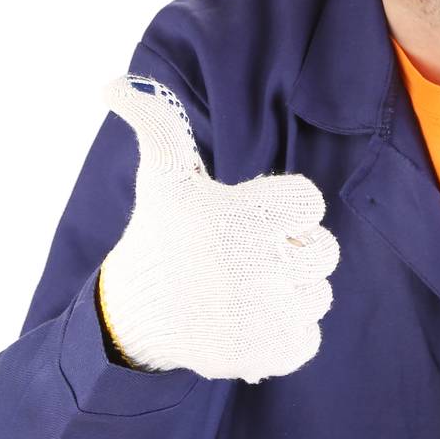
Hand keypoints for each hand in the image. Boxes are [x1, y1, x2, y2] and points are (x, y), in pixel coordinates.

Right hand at [97, 73, 339, 382]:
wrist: (134, 316)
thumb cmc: (162, 235)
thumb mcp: (162, 178)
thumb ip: (158, 126)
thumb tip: (113, 84)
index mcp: (243, 215)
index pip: (311, 203)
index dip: (287, 211)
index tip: (254, 218)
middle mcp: (259, 264)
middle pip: (326, 251)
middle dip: (296, 250)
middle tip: (253, 256)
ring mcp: (265, 313)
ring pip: (319, 294)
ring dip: (292, 291)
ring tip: (249, 288)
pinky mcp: (267, 354)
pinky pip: (309, 337)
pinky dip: (288, 332)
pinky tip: (253, 319)